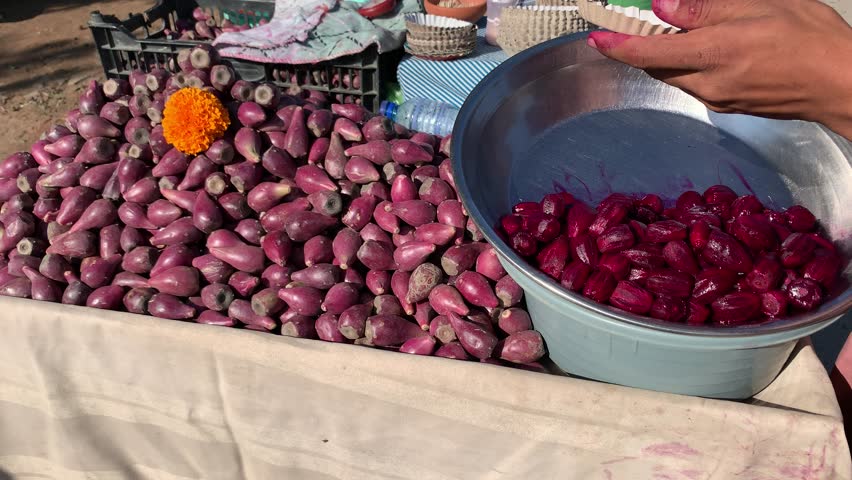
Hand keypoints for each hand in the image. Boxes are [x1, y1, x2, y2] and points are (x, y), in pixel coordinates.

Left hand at [586, 0, 851, 139]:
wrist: (840, 83)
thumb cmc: (809, 39)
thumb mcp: (758, 6)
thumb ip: (704, 8)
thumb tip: (662, 5)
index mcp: (713, 54)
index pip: (648, 52)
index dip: (618, 45)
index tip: (597, 36)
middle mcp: (708, 83)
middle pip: (656, 65)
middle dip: (638, 45)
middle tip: (628, 23)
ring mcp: (716, 98)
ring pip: (673, 74)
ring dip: (662, 55)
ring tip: (667, 31)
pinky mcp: (726, 106)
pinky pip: (692, 83)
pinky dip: (685, 65)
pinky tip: (699, 49)